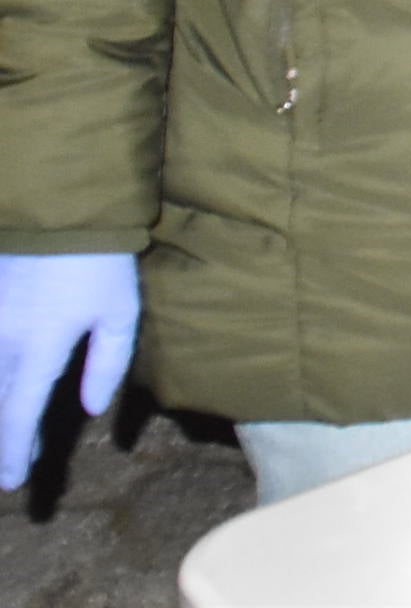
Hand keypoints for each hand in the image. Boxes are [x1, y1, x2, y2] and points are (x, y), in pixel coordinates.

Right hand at [0, 253, 138, 490]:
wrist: (59, 209)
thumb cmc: (99, 261)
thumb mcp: (118, 312)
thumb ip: (107, 364)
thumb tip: (89, 410)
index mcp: (38, 347)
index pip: (18, 414)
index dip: (14, 452)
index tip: (14, 482)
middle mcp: (1, 340)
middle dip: (3, 440)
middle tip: (13, 468)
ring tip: (14, 433)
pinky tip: (8, 387)